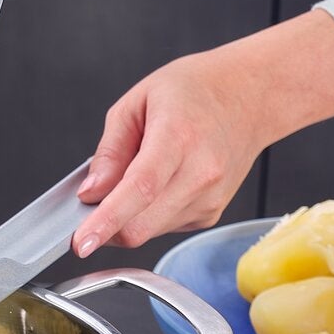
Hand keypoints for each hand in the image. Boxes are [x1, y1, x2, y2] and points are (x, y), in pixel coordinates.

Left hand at [73, 10, 333, 255]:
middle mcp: (200, 173)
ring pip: (149, 232)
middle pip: (140, 225)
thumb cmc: (196, 91)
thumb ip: (109, 151)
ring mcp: (210, 197)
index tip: (82, 242)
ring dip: (126, 218)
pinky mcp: (211, 213)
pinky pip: (164, 228)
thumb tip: (90, 192)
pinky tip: (157, 185)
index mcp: (178, 138)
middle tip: (89, 203)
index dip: (106, 220)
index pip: (139, 189)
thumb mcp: (136, 103)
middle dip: (104, 225)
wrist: (250, 95)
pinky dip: (147, 215)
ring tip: (134, 177)